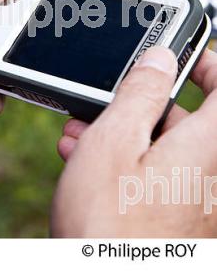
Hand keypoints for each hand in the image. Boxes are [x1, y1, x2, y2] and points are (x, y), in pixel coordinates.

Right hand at [52, 46, 216, 236]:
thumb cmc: (108, 231)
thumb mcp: (114, 142)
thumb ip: (141, 92)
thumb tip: (160, 58)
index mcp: (208, 146)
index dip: (205, 63)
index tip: (180, 55)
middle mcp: (213, 174)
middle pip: (187, 119)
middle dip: (142, 106)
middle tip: (106, 103)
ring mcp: (199, 201)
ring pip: (167, 149)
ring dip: (127, 135)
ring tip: (83, 137)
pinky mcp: (181, 221)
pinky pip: (163, 178)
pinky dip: (132, 165)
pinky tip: (91, 167)